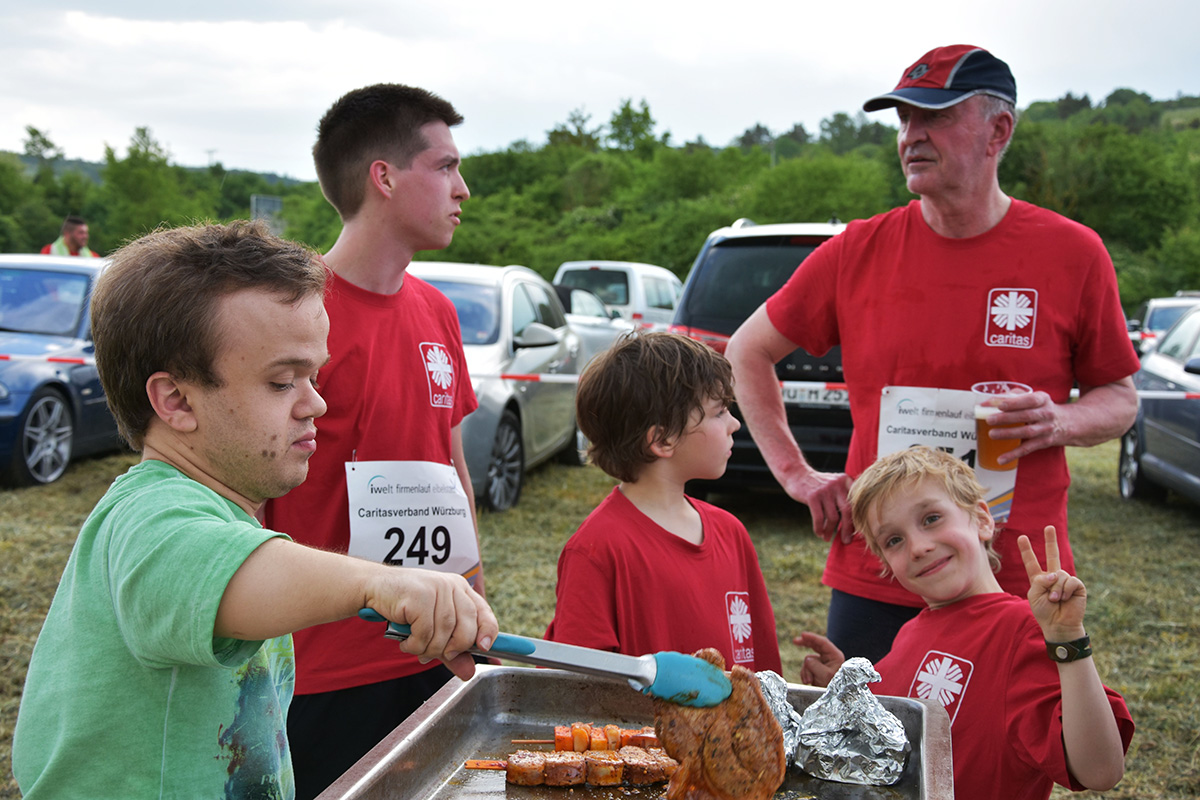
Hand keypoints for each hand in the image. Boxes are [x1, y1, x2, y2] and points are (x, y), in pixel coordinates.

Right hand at [367, 569, 499, 681]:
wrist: (374, 588)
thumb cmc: (406, 608)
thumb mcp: (434, 628)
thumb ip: (453, 651)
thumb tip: (469, 673)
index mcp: (460, 589)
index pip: (484, 612)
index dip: (488, 632)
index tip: (485, 648)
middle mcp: (451, 586)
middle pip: (467, 626)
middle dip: (456, 647)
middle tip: (442, 655)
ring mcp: (435, 588)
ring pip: (444, 632)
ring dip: (430, 649)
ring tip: (416, 646)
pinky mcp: (418, 596)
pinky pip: (425, 632)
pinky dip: (415, 645)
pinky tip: (406, 642)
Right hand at [783, 470, 853, 542]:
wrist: (797, 474)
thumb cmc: (818, 484)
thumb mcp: (834, 484)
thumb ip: (844, 496)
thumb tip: (853, 523)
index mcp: (846, 481)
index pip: (856, 503)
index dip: (857, 519)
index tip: (855, 532)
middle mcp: (837, 484)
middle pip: (848, 511)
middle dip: (847, 529)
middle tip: (846, 541)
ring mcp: (825, 490)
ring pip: (833, 517)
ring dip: (830, 531)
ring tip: (827, 538)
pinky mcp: (812, 496)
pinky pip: (819, 518)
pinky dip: (819, 528)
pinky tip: (819, 533)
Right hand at [793, 632, 844, 686]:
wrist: (833, 699)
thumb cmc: (834, 686)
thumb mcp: (825, 675)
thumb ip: (815, 665)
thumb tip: (807, 660)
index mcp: (835, 656)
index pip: (823, 642)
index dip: (812, 637)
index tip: (802, 634)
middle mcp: (829, 657)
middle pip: (815, 645)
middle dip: (804, 643)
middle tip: (795, 641)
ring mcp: (822, 663)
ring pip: (808, 660)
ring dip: (806, 670)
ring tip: (809, 680)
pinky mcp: (816, 669)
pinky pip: (806, 667)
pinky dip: (805, 674)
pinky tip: (808, 681)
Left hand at [980, 389, 1062, 464]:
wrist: (1068, 423)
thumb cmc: (1041, 407)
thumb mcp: (1035, 397)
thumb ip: (1014, 396)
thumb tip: (988, 401)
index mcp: (1043, 399)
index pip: (1030, 400)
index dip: (1015, 403)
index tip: (1000, 405)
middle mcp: (1046, 413)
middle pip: (1026, 416)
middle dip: (1006, 418)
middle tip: (989, 420)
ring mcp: (1046, 429)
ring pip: (1027, 432)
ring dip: (1008, 434)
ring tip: (991, 434)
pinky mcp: (1044, 442)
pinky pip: (1028, 449)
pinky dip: (1013, 454)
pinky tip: (1001, 459)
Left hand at [1019, 526, 1086, 641]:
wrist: (1059, 625)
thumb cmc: (1044, 612)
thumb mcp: (1034, 594)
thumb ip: (1040, 580)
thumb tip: (1055, 573)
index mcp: (1039, 579)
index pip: (1031, 562)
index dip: (1027, 551)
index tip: (1021, 537)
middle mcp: (1053, 577)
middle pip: (1052, 555)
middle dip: (1050, 540)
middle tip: (1049, 527)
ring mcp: (1065, 580)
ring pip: (1059, 574)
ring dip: (1056, 589)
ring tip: (1056, 600)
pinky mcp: (1077, 586)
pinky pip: (1070, 580)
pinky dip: (1065, 590)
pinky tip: (1065, 599)